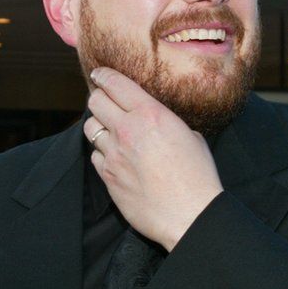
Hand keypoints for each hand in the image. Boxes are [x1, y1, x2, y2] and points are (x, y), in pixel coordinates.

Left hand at [85, 67, 222, 250]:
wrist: (189, 214)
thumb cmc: (198, 176)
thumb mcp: (189, 135)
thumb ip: (164, 122)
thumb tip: (154, 120)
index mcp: (151, 114)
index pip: (115, 83)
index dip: (104, 75)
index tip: (100, 74)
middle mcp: (127, 130)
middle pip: (95, 101)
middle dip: (99, 98)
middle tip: (105, 101)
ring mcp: (114, 154)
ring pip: (90, 127)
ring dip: (98, 125)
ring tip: (109, 129)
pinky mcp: (107, 176)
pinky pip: (95, 155)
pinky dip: (102, 152)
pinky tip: (115, 156)